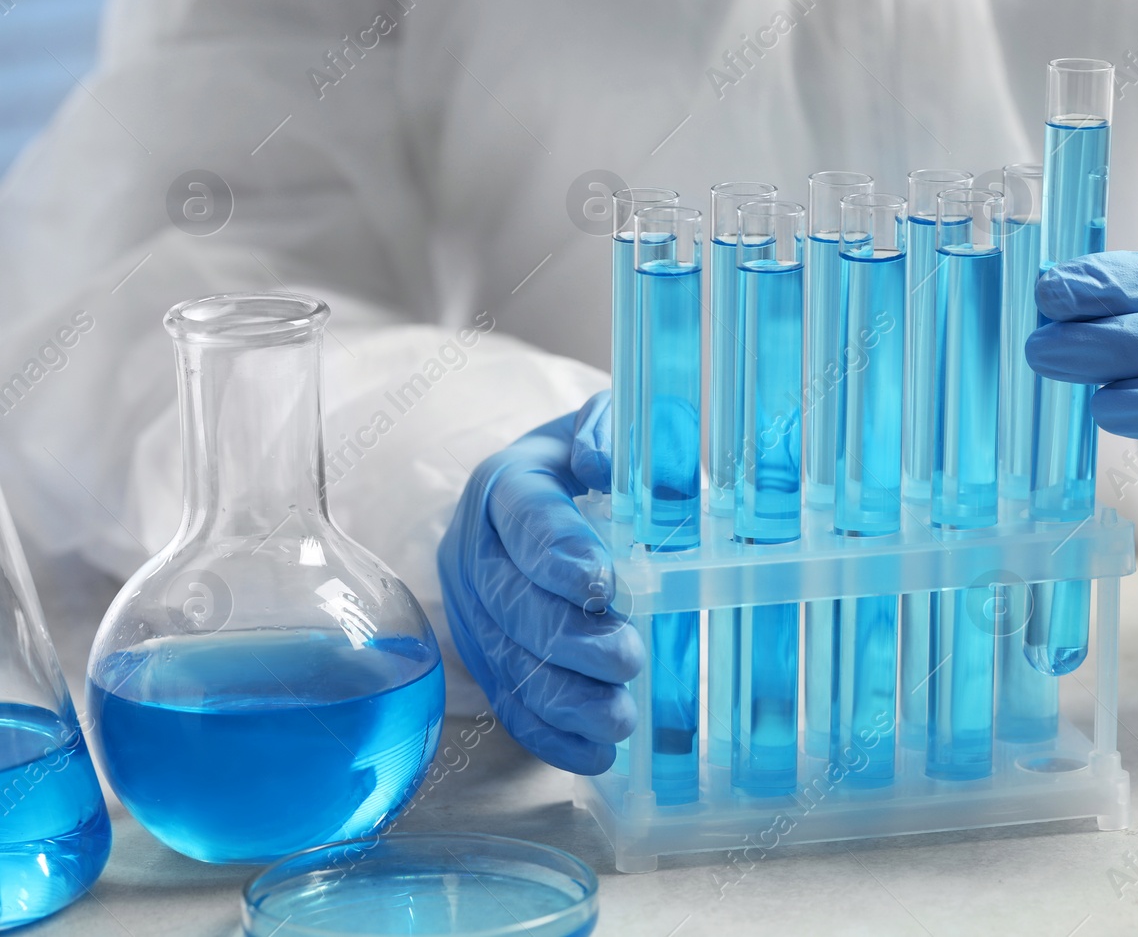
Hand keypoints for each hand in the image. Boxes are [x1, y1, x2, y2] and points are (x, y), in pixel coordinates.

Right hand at [438, 390, 641, 772]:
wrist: (553, 492)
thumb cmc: (594, 458)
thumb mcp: (607, 424)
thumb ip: (611, 429)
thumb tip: (599, 462)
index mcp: (505, 485)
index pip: (524, 518)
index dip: (558, 552)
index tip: (602, 583)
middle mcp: (475, 550)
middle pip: (512, 600)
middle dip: (568, 637)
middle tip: (627, 657)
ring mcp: (472, 609)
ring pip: (507, 659)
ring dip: (563, 696)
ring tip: (620, 718)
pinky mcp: (486, 655)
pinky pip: (508, 700)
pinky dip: (549, 732)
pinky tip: (595, 752)